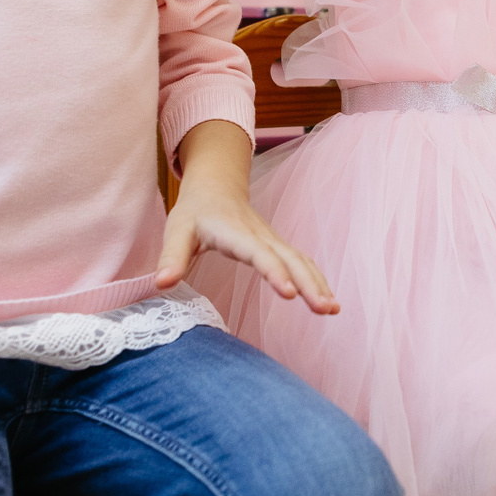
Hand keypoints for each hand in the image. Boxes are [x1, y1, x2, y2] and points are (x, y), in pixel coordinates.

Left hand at [158, 185, 337, 315]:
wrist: (216, 186)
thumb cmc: (195, 211)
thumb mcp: (177, 231)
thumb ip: (171, 257)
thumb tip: (162, 285)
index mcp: (236, 233)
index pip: (259, 254)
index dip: (274, 272)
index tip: (288, 293)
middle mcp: (261, 237)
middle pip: (290, 260)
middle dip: (309, 284)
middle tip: (324, 309)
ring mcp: (274, 241)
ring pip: (301, 262)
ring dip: (318, 284)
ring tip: (332, 309)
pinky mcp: (278, 247)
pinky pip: (302, 263)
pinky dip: (317, 280)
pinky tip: (328, 300)